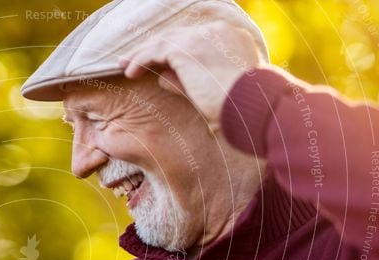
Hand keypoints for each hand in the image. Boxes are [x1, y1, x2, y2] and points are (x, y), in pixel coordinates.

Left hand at [120, 21, 262, 128]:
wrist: (253, 106)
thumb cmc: (242, 109)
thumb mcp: (213, 93)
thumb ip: (186, 82)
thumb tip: (161, 78)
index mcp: (231, 39)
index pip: (195, 41)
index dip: (173, 52)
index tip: (159, 64)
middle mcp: (217, 32)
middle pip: (177, 37)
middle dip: (153, 50)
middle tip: (132, 62)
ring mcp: (202, 37)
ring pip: (163, 42)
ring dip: (141, 55)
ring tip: (126, 68)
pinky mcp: (187, 49)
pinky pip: (155, 51)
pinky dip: (140, 60)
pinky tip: (131, 73)